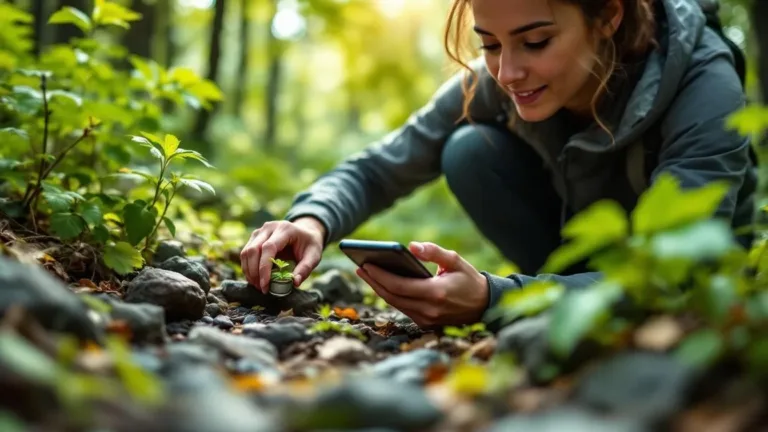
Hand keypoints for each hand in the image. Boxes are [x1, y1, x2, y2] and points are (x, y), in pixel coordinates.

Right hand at [240, 217, 325, 292]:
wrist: (305, 232)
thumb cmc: (309, 245)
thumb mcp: (314, 256)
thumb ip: (305, 268)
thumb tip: (294, 283)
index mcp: (285, 229)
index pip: (269, 247)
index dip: (264, 268)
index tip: (265, 285)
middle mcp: (270, 227)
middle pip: (253, 250)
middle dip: (255, 272)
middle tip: (262, 289)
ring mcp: (260, 231)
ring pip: (246, 252)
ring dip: (249, 271)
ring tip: (258, 286)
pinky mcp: (255, 237)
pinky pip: (246, 253)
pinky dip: (248, 268)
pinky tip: (255, 279)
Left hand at [356, 241, 488, 327]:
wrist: (484, 306)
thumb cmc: (469, 279)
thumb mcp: (455, 260)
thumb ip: (433, 252)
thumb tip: (411, 246)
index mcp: (436, 293)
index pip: (399, 286)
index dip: (380, 276)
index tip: (366, 264)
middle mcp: (429, 310)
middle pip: (392, 297)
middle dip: (374, 282)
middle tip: (360, 268)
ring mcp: (427, 320)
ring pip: (395, 304)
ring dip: (379, 290)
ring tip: (367, 274)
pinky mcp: (426, 324)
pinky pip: (403, 309)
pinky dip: (391, 297)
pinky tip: (382, 284)